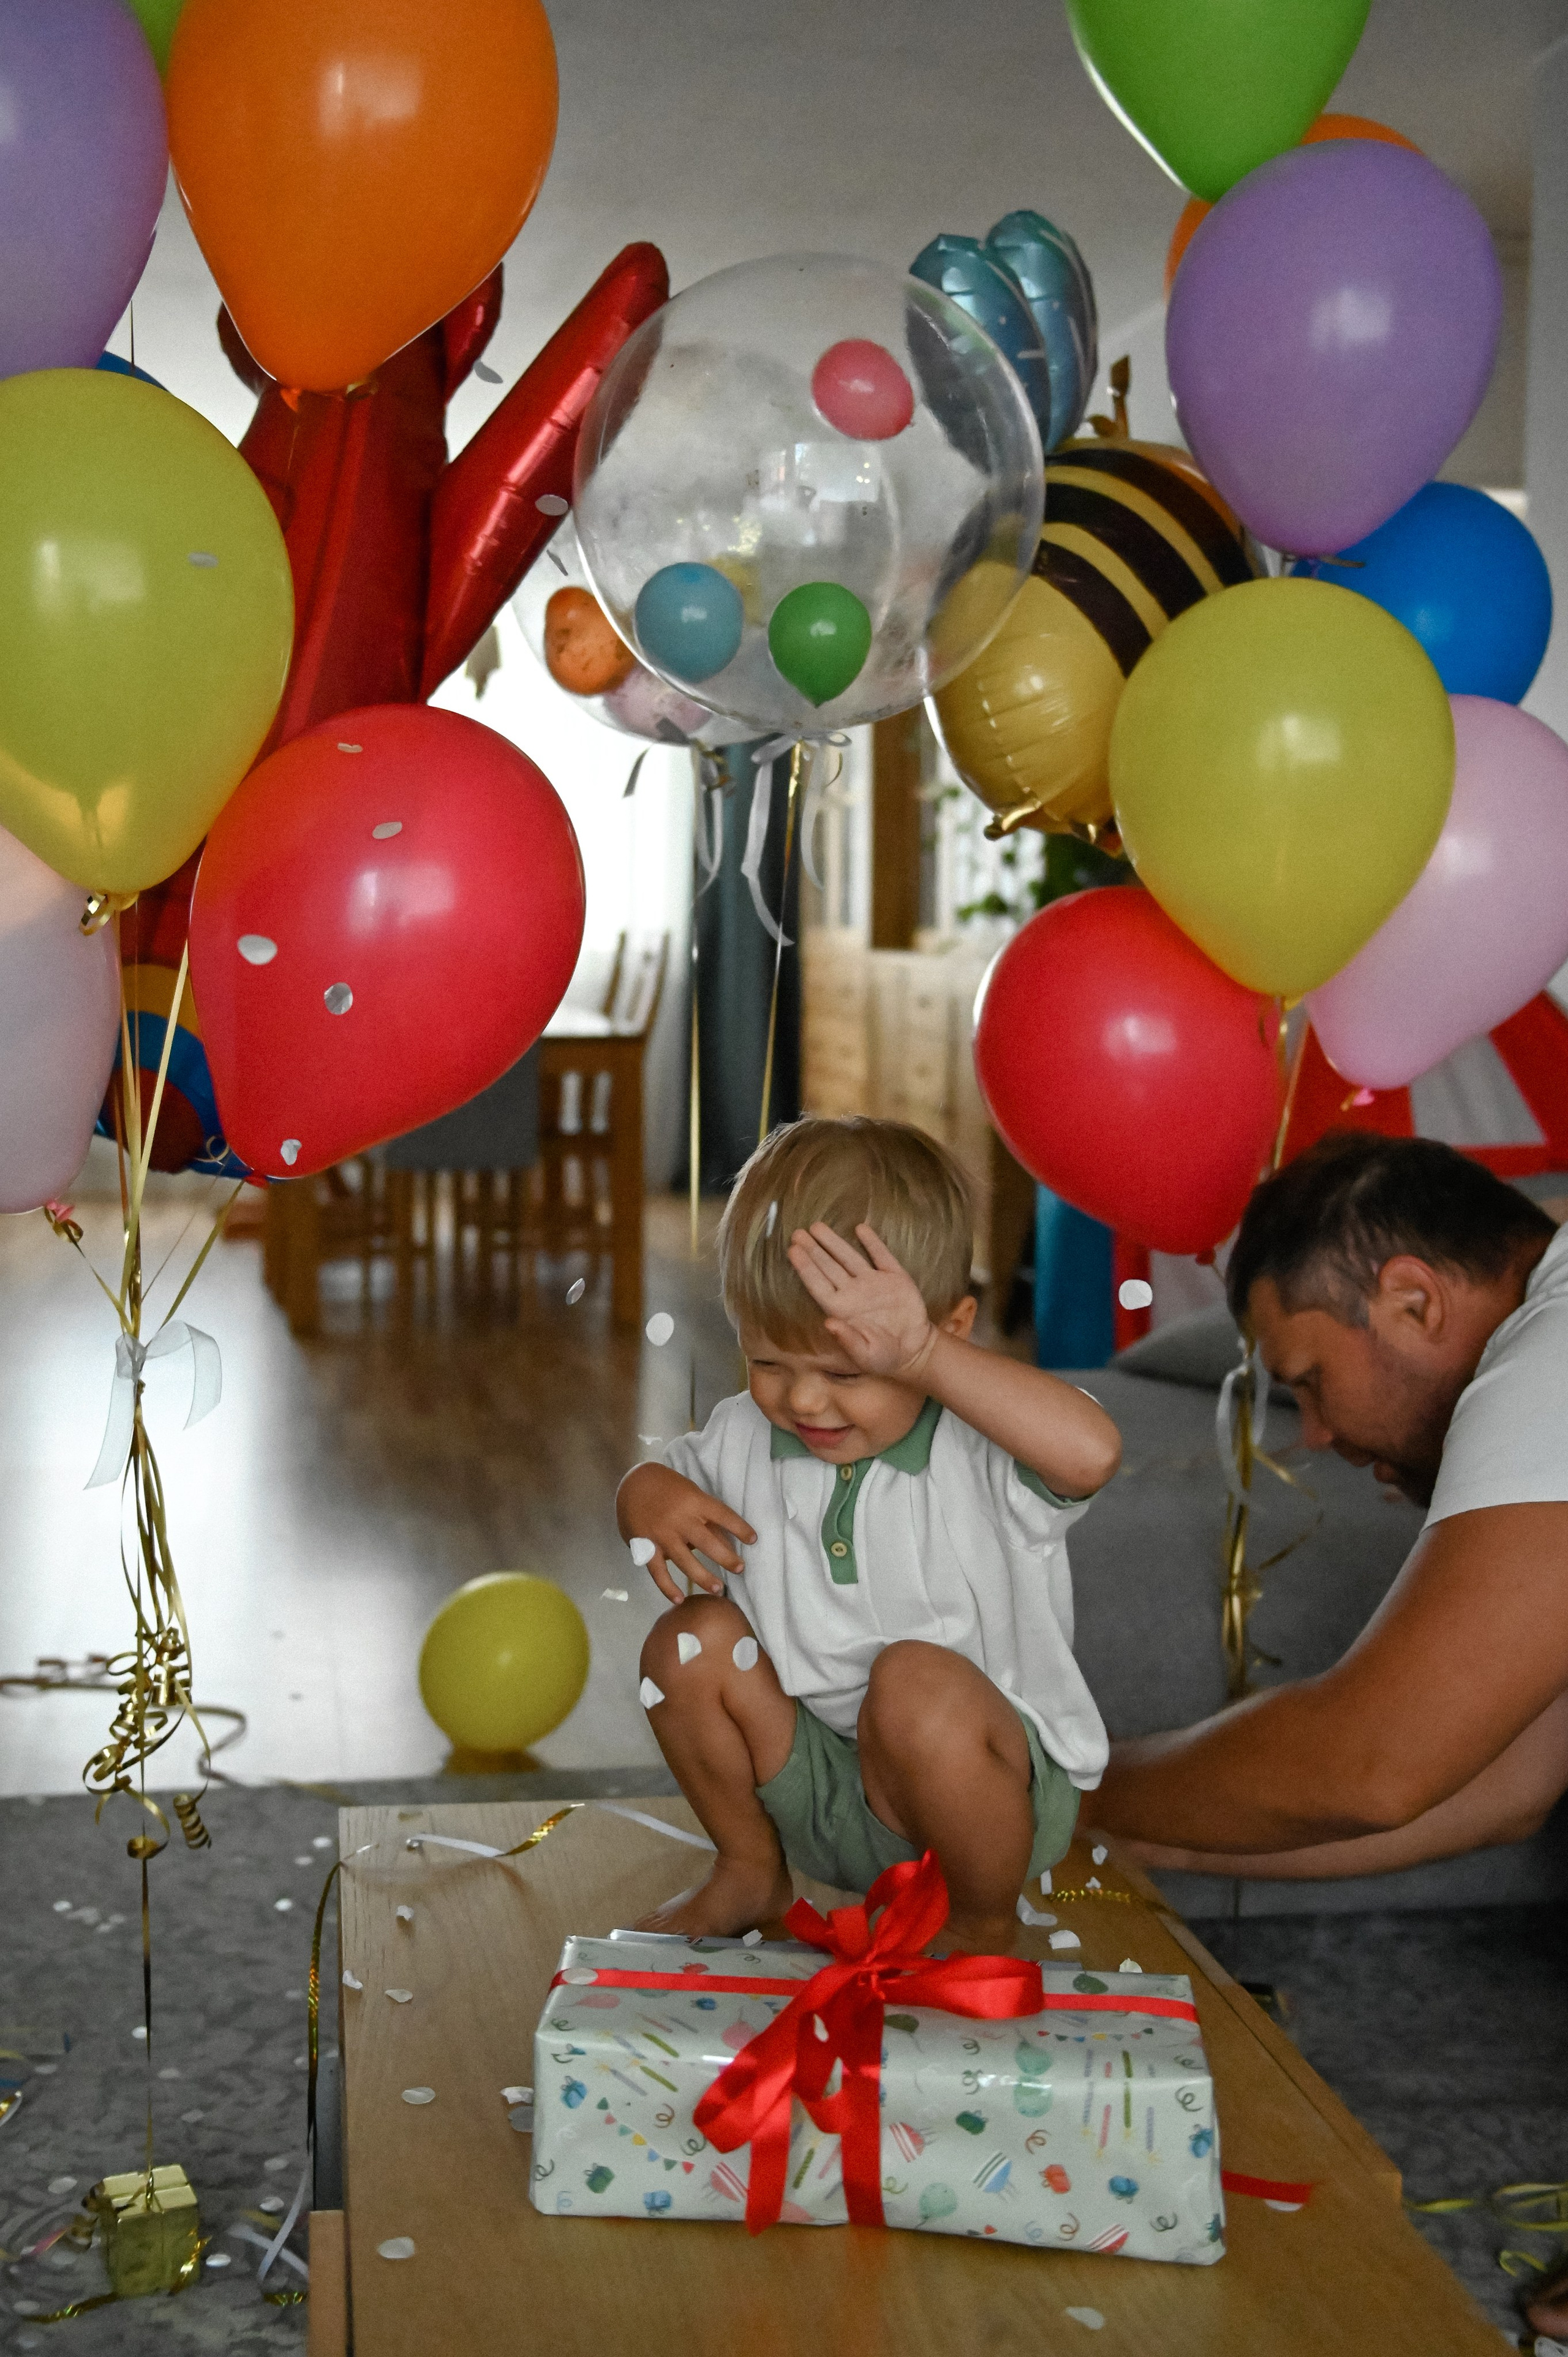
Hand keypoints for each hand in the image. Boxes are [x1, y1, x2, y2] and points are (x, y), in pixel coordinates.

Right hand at [618, 1463, 756, 1605]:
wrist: (632, 1483)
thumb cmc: (667, 1487)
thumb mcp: (690, 1492)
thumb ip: (705, 1515)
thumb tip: (726, 1540)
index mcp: (694, 1501)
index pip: (723, 1515)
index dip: (740, 1528)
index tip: (753, 1540)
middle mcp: (679, 1519)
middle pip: (708, 1542)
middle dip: (726, 1558)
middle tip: (740, 1569)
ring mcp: (662, 1535)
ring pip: (685, 1561)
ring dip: (703, 1577)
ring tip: (717, 1589)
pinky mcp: (646, 1547)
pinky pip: (658, 1572)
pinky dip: (668, 1587)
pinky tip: (679, 1599)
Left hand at [786, 1222, 935, 1379]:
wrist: (914, 1350)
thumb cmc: (883, 1357)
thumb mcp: (866, 1355)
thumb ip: (848, 1340)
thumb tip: (829, 1324)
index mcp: (842, 1310)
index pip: (818, 1285)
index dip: (805, 1268)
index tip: (793, 1250)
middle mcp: (853, 1292)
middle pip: (828, 1267)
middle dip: (813, 1250)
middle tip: (797, 1233)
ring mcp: (873, 1283)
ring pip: (849, 1257)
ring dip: (833, 1242)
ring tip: (817, 1226)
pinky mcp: (895, 1278)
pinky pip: (881, 1256)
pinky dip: (872, 1242)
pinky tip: (860, 1228)